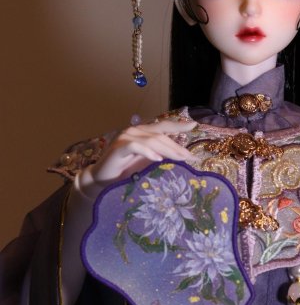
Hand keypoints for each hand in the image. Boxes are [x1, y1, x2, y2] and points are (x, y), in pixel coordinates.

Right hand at [78, 119, 196, 198]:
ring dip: (167, 149)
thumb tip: (182, 156)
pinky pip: (135, 147)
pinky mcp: (118, 147)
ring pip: (151, 140)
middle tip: (190, 157)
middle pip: (160, 135)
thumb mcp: (146, 161)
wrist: (101, 179)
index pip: (163, 126)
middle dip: (177, 146)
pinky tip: (157, 159)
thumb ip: (160, 154)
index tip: (193, 126)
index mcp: (142, 132)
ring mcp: (126, 137)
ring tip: (180, 159)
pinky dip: (148, 152)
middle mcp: (135, 131)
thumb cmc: (125, 170)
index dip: (178, 125)